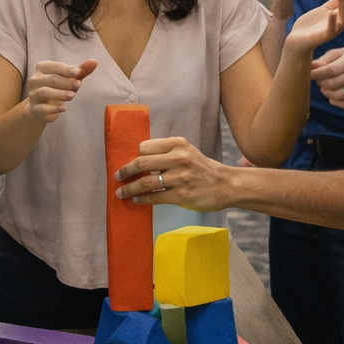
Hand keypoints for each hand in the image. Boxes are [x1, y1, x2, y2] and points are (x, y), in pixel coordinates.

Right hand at [23, 59, 97, 124]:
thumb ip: (81, 71)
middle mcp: (35, 80)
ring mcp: (33, 94)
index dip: (66, 69)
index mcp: (42, 68)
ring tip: (73, 96)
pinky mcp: (35, 108)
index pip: (53, 66)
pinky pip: (42, 108)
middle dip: (66, 82)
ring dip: (60, 94)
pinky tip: (64, 108)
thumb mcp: (70, 78)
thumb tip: (94, 62)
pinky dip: (54, 108)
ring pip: (45, 92)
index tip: (78, 72)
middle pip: (50, 79)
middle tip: (78, 85)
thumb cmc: (57, 88)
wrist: (41, 107)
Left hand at [114, 136, 232, 209]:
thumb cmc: (201, 168)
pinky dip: (142, 199)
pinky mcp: (182, 195)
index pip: (145, 147)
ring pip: (146, 183)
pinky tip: (137, 199)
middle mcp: (179, 158)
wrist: (225, 185)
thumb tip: (137, 159)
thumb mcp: (186, 151)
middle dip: (125, 171)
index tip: (126, 162)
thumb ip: (165, 152)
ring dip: (129, 189)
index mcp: (178, 144)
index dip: (133, 156)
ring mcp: (180, 177)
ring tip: (121, 193)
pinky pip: (155, 197)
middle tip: (117, 176)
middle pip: (141, 163)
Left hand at [283, 0, 343, 56]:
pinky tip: (331, 12)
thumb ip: (335, 1)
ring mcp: (334, 29)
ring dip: (343, 0)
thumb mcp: (324, 9)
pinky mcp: (324, 37)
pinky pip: (332, 30)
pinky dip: (333, 21)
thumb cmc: (310, 25)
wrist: (296, 41)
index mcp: (342, 13)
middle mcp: (342, 21)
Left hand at [310, 44, 343, 108]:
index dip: (316, 74)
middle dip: (320, 83)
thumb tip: (310, 66)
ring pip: (338, 95)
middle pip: (332, 84)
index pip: (330, 70)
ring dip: (326, 92)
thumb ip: (325, 59)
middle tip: (319, 80)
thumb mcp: (341, 51)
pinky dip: (335, 101)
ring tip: (325, 86)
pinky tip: (332, 95)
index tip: (309, 74)